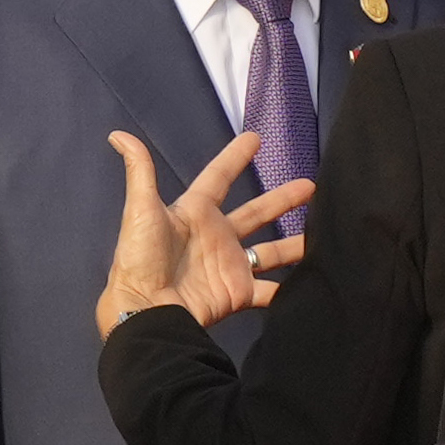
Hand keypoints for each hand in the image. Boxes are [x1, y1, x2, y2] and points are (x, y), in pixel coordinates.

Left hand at [97, 130, 311, 338]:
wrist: (147, 310)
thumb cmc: (141, 258)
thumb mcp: (140, 209)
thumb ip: (140, 170)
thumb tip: (118, 134)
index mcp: (195, 212)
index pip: (220, 177)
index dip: (236, 157)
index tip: (255, 138)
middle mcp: (216, 236)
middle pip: (256, 213)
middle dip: (282, 200)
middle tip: (311, 186)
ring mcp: (229, 266)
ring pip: (271, 251)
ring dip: (295, 243)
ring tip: (325, 234)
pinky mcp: (238, 293)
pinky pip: (270, 290)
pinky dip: (290, 289)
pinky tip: (312, 280)